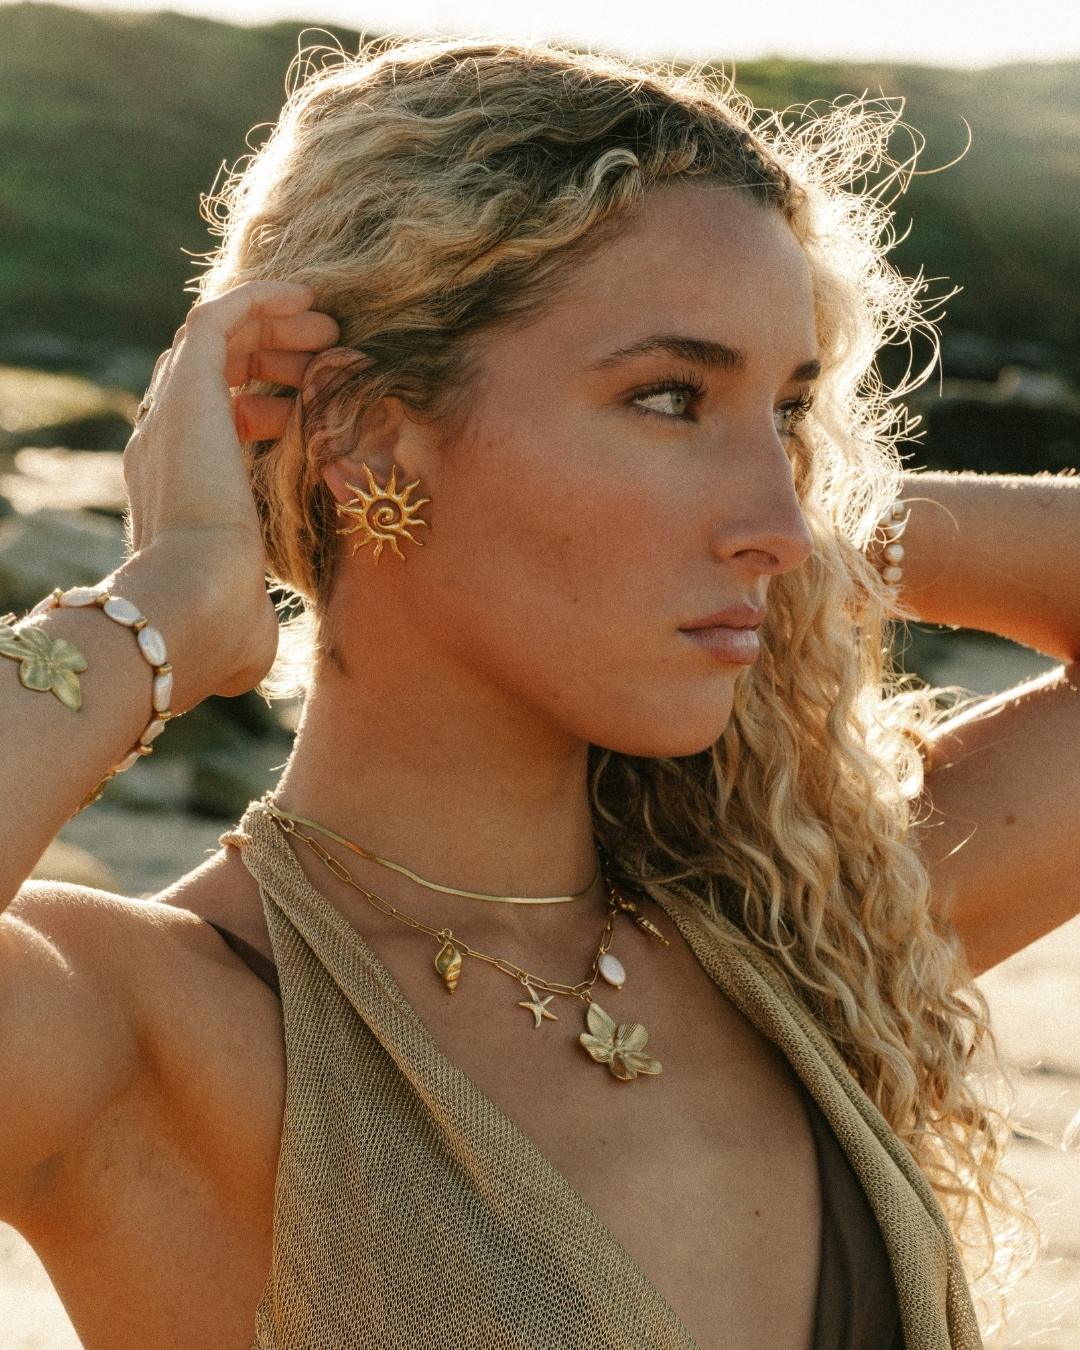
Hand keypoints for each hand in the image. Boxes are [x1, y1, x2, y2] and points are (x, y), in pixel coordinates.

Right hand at [122, 281, 339, 697]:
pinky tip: (308, 300)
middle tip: (330, 349)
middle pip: (214, 369)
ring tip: (329, 325)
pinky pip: (218, 317)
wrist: (193, 607)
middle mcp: (163, 440)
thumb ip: (252, 614)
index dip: (264, 398)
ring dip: (274, 324)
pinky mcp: (187, 389)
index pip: (210, 416)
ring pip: (217, 337)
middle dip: (273, 353)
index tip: (316, 401)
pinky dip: (262, 300)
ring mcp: (171, 413)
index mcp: (174, 485)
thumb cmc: (222, 626)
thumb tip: (262, 656)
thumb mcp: (246, 610)